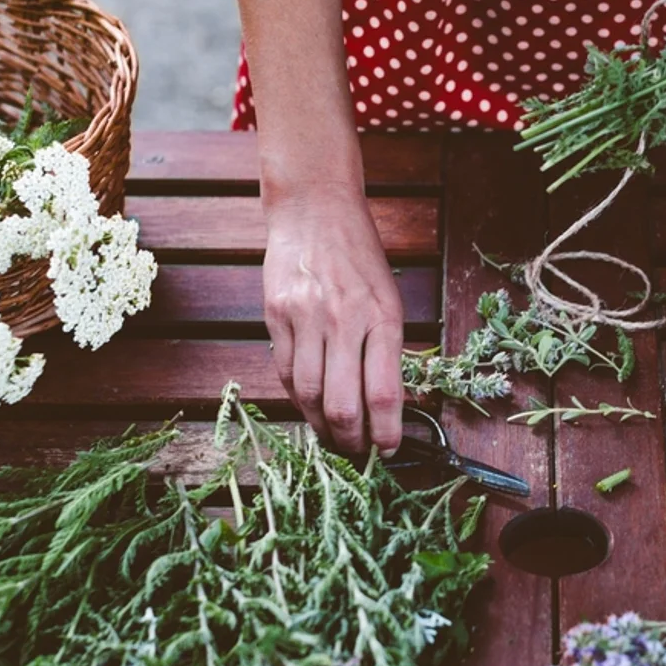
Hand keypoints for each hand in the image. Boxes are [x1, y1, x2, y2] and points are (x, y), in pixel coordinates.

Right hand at [262, 183, 403, 455]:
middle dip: (351, 442)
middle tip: (356, 454)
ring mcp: (305, 320)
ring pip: (308, 396)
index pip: (384, 394)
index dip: (386, 433)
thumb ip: (387, 348)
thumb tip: (388, 406)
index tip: (388, 451)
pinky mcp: (276, 317)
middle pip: (343, 405)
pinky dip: (298, 399)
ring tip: (332, 438)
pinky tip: (309, 406)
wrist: (314, 210)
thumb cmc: (360, 256)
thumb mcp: (389, 298)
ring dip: (321, 427)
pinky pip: (285, 373)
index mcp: (382, 317)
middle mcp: (344, 321)